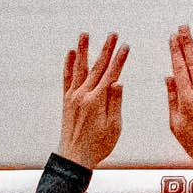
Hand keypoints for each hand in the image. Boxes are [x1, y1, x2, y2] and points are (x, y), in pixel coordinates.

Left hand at [58, 32, 128, 169]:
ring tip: (85, 35)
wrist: (74, 157)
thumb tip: (118, 82)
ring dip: (83, 50)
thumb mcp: (114, 127)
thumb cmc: (97, 146)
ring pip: (79, 67)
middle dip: (106, 49)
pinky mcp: (67, 100)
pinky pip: (67, 78)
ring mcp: (73, 96)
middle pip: (97, 67)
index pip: (111, 74)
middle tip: (113, 34)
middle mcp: (83, 94)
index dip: (119, 59)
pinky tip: (70, 54)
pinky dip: (68, 64)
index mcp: (97, 101)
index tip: (125, 47)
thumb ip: (115, 103)